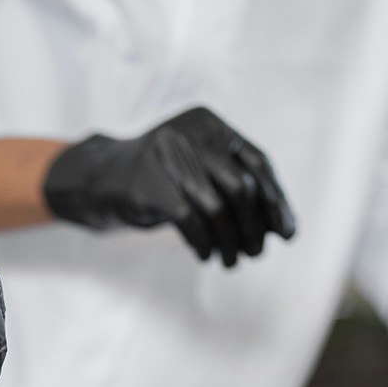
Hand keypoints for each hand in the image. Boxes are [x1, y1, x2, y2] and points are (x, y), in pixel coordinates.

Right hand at [43, 106, 296, 265]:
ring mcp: (165, 157)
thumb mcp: (199, 173)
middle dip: (254, 225)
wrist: (101, 180)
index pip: (257, 162)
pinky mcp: (146, 184)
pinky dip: (203, 243)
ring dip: (230, 241)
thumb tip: (280, 226)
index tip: (286, 233)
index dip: (276, 200)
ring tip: (232, 261)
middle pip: (241, 186)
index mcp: (208, 124)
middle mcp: (189, 134)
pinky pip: (189, 220)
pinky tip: (206, 255)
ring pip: (217, 207)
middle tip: (255, 253)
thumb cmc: (160, 181)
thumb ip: (235, 190)